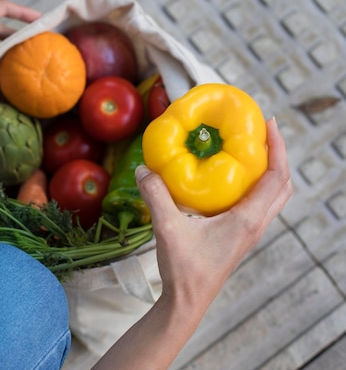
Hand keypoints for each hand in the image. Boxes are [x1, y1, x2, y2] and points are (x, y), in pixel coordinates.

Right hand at [93, 118, 292, 369]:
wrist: (187, 301)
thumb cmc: (184, 269)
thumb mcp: (167, 228)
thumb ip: (156, 195)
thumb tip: (144, 169)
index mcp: (247, 219)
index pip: (276, 178)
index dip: (277, 148)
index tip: (268, 124)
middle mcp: (254, 224)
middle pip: (281, 185)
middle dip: (277, 155)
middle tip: (261, 133)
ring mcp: (248, 232)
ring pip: (271, 196)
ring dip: (268, 171)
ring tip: (249, 151)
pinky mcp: (238, 236)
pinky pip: (256, 204)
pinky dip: (253, 186)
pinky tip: (227, 180)